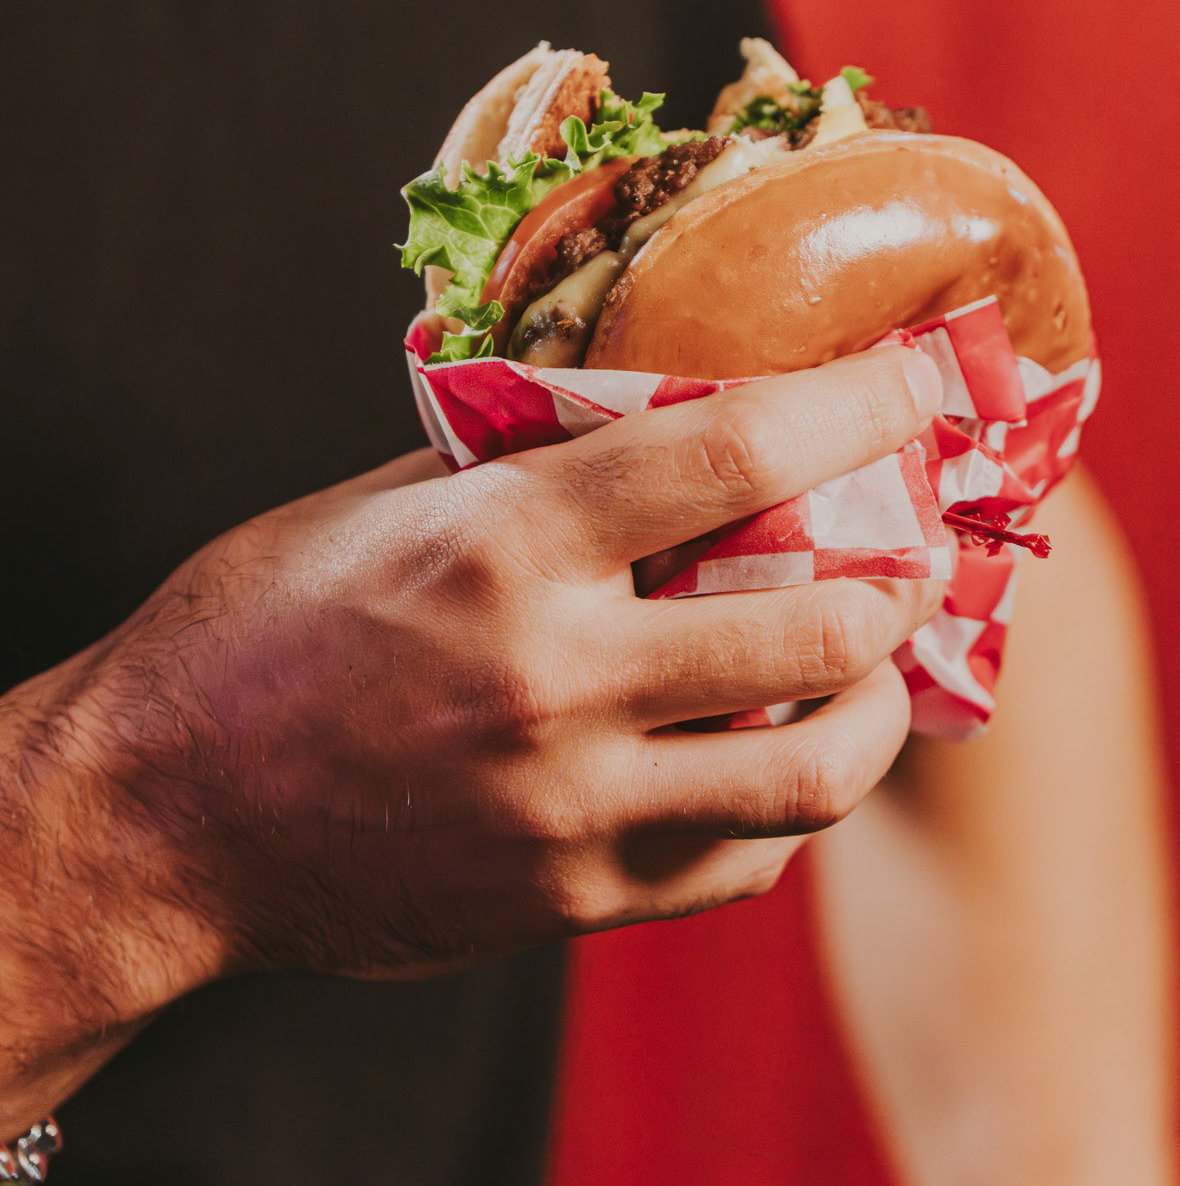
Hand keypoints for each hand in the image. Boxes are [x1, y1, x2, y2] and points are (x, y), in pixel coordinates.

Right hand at [0, 344, 941, 1111]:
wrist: (161, 814)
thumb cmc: (256, 630)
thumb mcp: (384, 507)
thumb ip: (528, 470)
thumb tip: (653, 423)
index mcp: (505, 547)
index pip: (734, 451)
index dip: (855, 404)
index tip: (910, 383)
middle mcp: (554, 679)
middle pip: (816, 627)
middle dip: (898, 579)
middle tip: (907, 552)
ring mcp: (569, 807)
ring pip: (810, 775)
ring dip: (875, 711)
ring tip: (874, 668)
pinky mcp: (566, 903)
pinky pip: (737, 863)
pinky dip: (787, 806)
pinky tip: (778, 760)